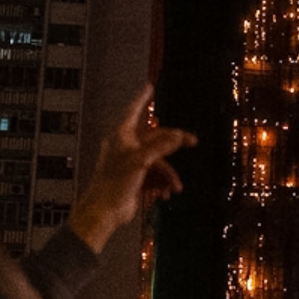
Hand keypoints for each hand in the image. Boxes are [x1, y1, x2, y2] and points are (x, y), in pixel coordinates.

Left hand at [69, 85, 195, 252]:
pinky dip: (161, 184)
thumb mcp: (141, 160)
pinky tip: (165, 195)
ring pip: (157, 162)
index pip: (133, 111)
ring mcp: (130, 164)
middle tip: (194, 142)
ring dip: (168, 175)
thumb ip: (161, 146)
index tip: (149, 86)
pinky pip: (154, 177)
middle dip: (173, 145)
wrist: (104, 212)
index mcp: (122, 136)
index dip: (142, 99)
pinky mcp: (134, 180)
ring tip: (175, 189)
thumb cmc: (116, 182)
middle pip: (154, 139)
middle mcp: (126, 147)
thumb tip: (178, 135)